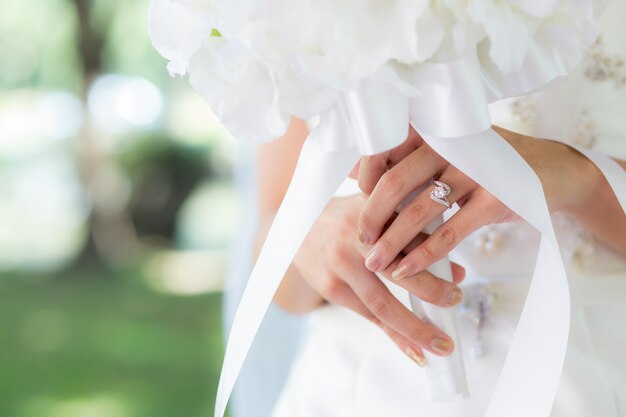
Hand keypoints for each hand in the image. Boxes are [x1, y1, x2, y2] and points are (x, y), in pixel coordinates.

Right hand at [277, 194, 466, 363]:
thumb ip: (413, 235)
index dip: (436, 257)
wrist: (292, 228)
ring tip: (441, 344)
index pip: (410, 236)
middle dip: (431, 291)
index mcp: (373, 212)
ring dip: (414, 327)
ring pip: (383, 302)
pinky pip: (368, 316)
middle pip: (399, 269)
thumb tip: (456, 270)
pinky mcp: (330, 287)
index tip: (460, 279)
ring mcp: (340, 265)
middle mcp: (355, 238)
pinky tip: (415, 352)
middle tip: (456, 302)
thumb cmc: (342, 218)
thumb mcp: (374, 212)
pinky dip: (394, 336)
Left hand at [353, 126, 597, 278]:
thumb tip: (355, 170)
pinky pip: (448, 233)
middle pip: (394, 182)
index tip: (356, 203)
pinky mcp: (494, 200)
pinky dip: (423, 255)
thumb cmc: (490, 164)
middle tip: (361, 241)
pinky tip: (406, 271)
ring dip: (392, 243)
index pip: (384, 148)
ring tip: (375, 263)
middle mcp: (451, 144)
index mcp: (436, 129)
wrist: (555, 171)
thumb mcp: (451, 151)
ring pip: (418, 211)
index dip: (364, 178)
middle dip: (370, 217)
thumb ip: (409, 159)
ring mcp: (474, 171)